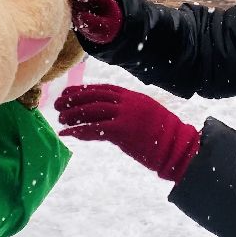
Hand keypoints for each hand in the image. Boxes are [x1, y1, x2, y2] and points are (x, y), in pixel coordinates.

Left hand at [55, 84, 199, 183]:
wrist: (177, 147)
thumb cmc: (164, 134)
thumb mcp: (147, 113)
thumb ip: (129, 109)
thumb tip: (110, 113)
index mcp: (132, 96)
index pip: (102, 89)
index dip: (82, 91)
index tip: (68, 93)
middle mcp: (127, 102)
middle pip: (93, 97)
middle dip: (73, 100)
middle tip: (58, 105)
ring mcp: (124, 115)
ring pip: (91, 111)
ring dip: (73, 115)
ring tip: (61, 119)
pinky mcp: (121, 131)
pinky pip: (94, 129)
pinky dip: (78, 131)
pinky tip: (68, 134)